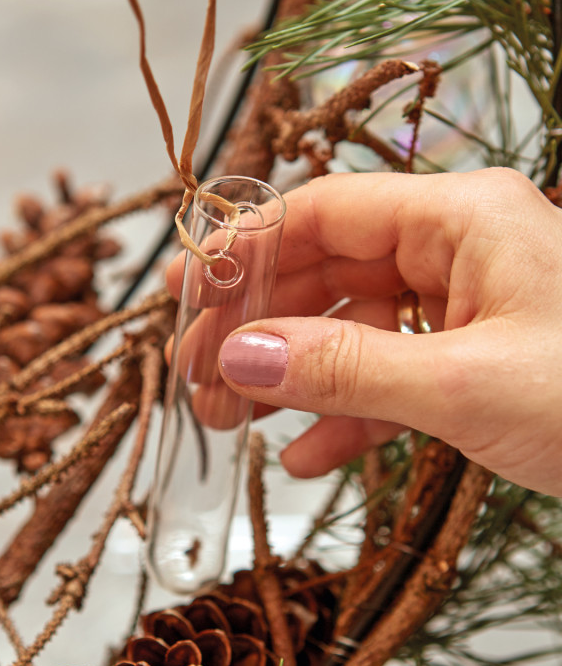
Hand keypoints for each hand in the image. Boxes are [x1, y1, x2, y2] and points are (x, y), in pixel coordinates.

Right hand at [202, 168, 561, 494]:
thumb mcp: (465, 384)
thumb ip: (347, 370)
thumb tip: (242, 356)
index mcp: (464, 220)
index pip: (328, 213)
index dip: (248, 248)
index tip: (184, 286)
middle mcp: (463, 254)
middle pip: (330, 273)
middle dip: (257, 328)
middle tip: (195, 371)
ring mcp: (472, 312)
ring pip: (355, 333)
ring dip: (291, 380)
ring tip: (228, 419)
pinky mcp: (481, 367)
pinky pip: (395, 382)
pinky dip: (347, 416)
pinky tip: (304, 452)